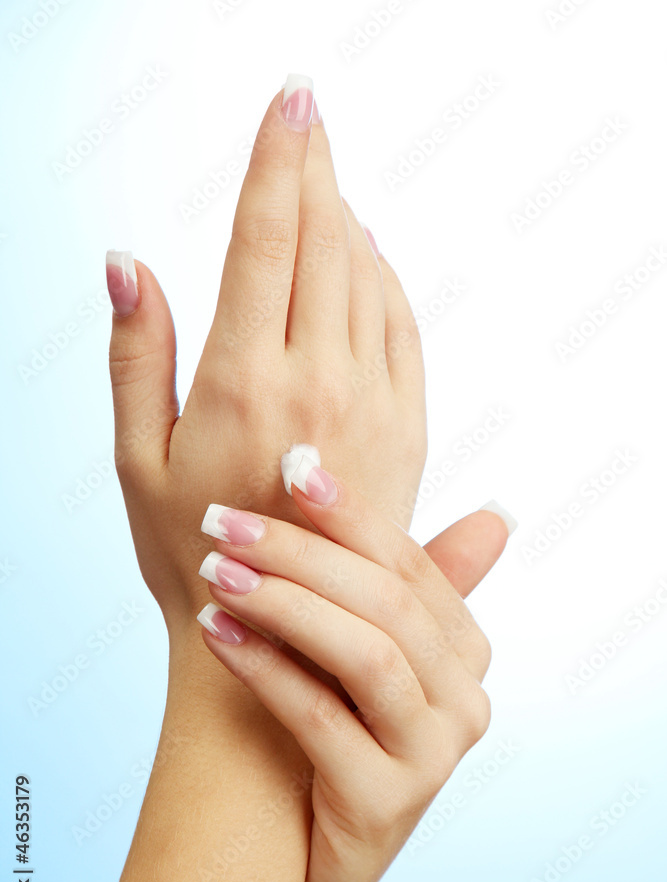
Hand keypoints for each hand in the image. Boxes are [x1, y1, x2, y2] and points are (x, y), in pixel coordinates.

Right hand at [107, 78, 426, 636]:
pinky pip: (402, 326)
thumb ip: (137, 354)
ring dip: (347, 215)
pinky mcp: (407, 427)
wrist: (288, 634)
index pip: (266, 238)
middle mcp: (318, 381)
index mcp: (245, 380)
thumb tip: (127, 261)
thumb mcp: (138, 458)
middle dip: (314, 168)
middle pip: (323, 240)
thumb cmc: (192, 552)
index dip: (278, 160)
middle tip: (308, 113)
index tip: (291, 99)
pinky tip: (365, 253)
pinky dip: (383, 277)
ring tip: (327, 171)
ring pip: (366, 275)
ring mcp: (373, 404)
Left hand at [197, 455, 512, 881]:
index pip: (408, 562)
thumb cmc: (326, 731)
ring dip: (283, 601)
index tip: (291, 462)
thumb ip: (400, 582)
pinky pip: (321, 718)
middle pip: (387, 601)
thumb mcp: (355, 649)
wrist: (295, 853)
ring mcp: (434, 755)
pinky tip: (214, 631)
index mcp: (465, 650)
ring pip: (365, 653)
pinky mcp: (389, 802)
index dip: (350, 512)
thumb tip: (491, 513)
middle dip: (301, 551)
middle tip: (224, 519)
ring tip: (215, 569)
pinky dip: (266, 667)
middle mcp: (465, 699)